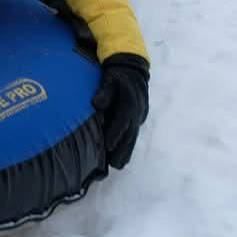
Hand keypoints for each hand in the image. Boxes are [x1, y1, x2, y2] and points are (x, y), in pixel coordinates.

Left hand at [91, 54, 149, 168]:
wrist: (132, 70)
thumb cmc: (116, 75)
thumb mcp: (109, 78)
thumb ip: (104, 91)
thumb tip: (96, 104)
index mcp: (130, 102)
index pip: (122, 120)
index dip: (116, 133)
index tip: (109, 146)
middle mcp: (137, 111)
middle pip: (130, 133)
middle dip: (123, 149)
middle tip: (116, 165)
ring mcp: (139, 115)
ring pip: (133, 136)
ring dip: (126, 151)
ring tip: (119, 166)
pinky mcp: (138, 118)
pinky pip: (133, 134)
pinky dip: (128, 146)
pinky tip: (123, 157)